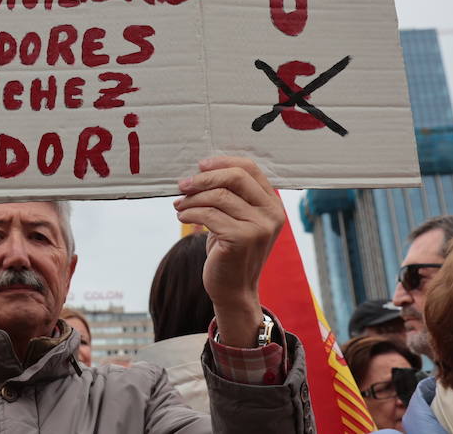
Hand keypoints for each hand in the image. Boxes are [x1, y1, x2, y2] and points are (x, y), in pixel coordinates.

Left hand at [173, 156, 283, 347]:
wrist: (233, 290)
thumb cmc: (230, 251)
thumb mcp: (236, 219)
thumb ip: (230, 195)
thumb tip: (200, 170)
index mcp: (272, 204)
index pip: (250, 168)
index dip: (223, 162)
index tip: (200, 166)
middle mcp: (271, 213)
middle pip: (236, 177)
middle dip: (204, 178)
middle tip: (183, 185)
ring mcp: (259, 227)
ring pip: (218, 196)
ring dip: (192, 198)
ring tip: (179, 206)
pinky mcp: (242, 238)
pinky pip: (209, 214)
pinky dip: (190, 213)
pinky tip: (183, 217)